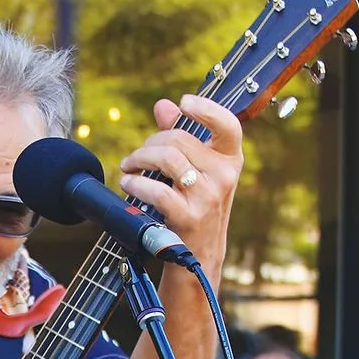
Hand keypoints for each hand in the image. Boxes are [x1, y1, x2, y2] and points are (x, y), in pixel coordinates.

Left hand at [117, 93, 241, 274]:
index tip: (183, 103)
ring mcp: (208, 197)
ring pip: (167, 159)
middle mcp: (224, 176)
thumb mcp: (196, 170)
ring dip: (139, 159)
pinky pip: (156, 189)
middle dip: (150, 143)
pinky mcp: (189, 217)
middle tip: (137, 156)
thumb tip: (164, 105)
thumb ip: (181, 135)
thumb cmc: (195, 206)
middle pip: (180, 139)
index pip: (229, 125)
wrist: (198, 255)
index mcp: (230, 160)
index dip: (206, 108)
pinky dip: (135, 184)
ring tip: (129, 167)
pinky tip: (128, 184)